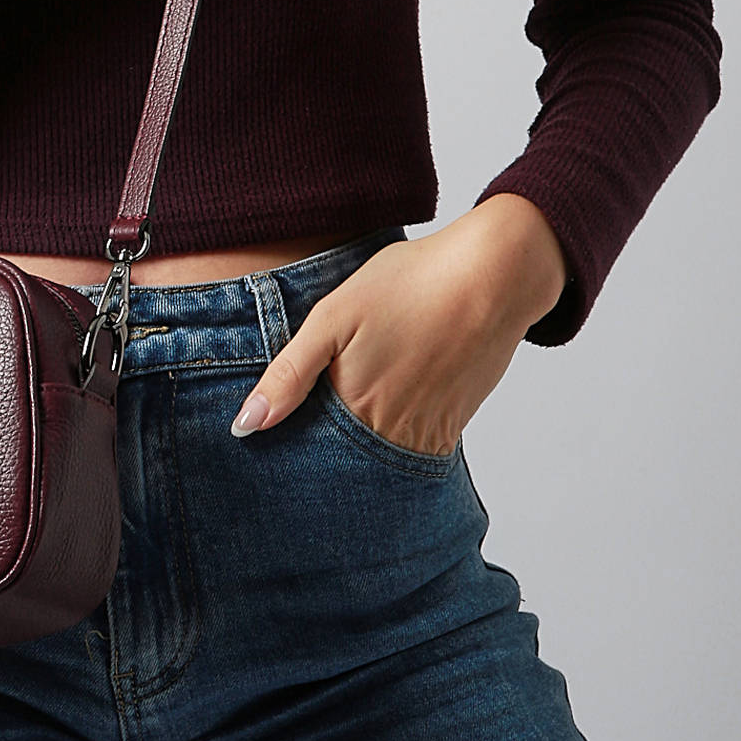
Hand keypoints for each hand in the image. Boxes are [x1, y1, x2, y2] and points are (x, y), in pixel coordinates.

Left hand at [228, 196, 569, 453]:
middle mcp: (391, 433)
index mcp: (353, 408)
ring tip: (349, 423)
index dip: (288, 450)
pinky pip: (415, 450)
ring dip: (359, 455)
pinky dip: (394, 444)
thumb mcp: (333, 317)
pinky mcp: (454, 422)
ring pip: (380, 462)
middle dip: (322, 461)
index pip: (308, 453)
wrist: (494, 276)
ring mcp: (427, 431)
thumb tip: (246, 426)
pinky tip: (386, 413)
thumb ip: (288, 374)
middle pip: (345, 464)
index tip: (271, 449)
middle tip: (311, 441)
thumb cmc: (409, 285)